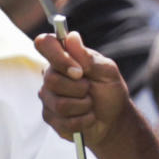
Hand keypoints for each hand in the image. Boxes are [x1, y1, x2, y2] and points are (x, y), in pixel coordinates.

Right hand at [36, 29, 129, 148]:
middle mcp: (51, 75)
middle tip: (90, 89)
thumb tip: (72, 36)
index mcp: (63, 57)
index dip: (58, 57)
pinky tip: (88, 117)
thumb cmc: (109, 90)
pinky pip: (63, 122)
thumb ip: (88, 57)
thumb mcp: (107, 72)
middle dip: (80, 88)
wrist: (114, 119)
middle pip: (52, 80)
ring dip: (83, 106)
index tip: (78, 70)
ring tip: (90, 104)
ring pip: (59, 104)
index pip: (44, 44)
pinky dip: (83, 121)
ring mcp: (48, 97)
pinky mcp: (50, 117)